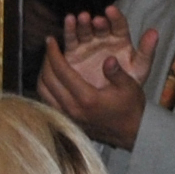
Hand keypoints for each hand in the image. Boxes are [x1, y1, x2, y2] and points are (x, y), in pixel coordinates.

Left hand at [37, 9, 153, 150]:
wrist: (131, 133)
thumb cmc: (130, 108)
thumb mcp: (129, 87)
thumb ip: (117, 72)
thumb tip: (109, 59)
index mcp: (88, 98)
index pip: (62, 71)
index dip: (53, 53)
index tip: (51, 40)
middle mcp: (74, 109)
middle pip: (48, 80)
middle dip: (46, 60)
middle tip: (49, 47)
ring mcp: (69, 117)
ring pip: (44, 92)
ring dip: (43, 74)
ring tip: (49, 61)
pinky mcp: (67, 121)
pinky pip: (47, 102)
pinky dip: (46, 87)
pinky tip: (52, 78)